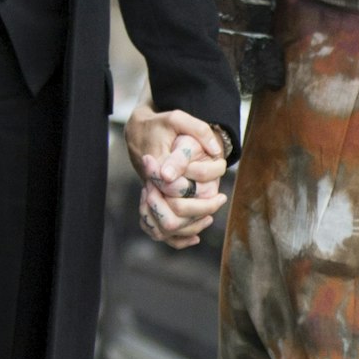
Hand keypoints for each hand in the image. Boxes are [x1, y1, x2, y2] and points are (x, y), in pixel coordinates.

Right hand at [125, 102, 227, 248]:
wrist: (138, 131)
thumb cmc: (161, 125)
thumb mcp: (178, 119)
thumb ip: (199, 131)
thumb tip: (215, 151)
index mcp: (156, 171)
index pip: (178, 194)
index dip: (200, 199)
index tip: (220, 193)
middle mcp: (149, 188)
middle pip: (171, 218)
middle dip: (198, 214)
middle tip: (219, 201)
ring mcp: (147, 198)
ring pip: (165, 229)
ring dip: (190, 227)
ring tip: (210, 216)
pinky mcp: (148, 205)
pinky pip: (158, 232)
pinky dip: (177, 239)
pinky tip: (196, 237)